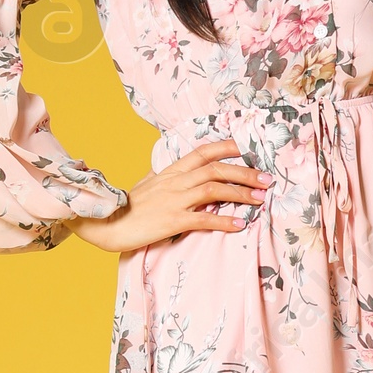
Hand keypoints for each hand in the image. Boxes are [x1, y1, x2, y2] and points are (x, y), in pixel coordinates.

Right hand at [71, 139, 268, 252]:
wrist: (104, 223)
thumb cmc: (127, 207)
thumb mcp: (148, 185)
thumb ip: (168, 179)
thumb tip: (183, 175)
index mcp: (171, 171)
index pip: (204, 152)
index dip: (229, 148)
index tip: (252, 149)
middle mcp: (175, 181)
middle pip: (217, 169)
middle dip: (246, 173)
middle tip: (267, 179)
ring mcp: (173, 200)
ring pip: (214, 190)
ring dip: (241, 194)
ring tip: (261, 200)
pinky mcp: (171, 221)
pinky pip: (203, 220)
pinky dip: (224, 222)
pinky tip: (240, 225)